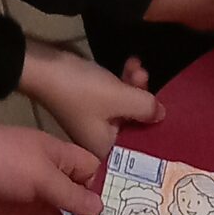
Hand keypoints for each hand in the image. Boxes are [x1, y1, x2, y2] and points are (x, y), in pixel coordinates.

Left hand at [0, 123, 102, 214]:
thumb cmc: (4, 161)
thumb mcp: (43, 173)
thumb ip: (70, 194)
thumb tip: (100, 208)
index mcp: (58, 159)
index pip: (89, 173)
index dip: (104, 190)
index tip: (122, 212)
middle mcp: (47, 181)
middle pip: (75, 205)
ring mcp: (28, 202)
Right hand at [20, 44, 162, 158]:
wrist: (44, 65)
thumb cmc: (81, 89)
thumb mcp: (121, 98)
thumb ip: (147, 108)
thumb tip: (162, 115)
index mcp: (103, 151)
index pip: (138, 149)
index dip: (154, 131)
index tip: (169, 115)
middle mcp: (98, 141)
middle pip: (134, 125)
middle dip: (143, 99)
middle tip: (145, 79)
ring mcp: (94, 121)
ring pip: (125, 107)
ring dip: (134, 85)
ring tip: (136, 67)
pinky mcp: (90, 102)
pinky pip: (115, 96)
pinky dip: (123, 82)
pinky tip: (130, 63)